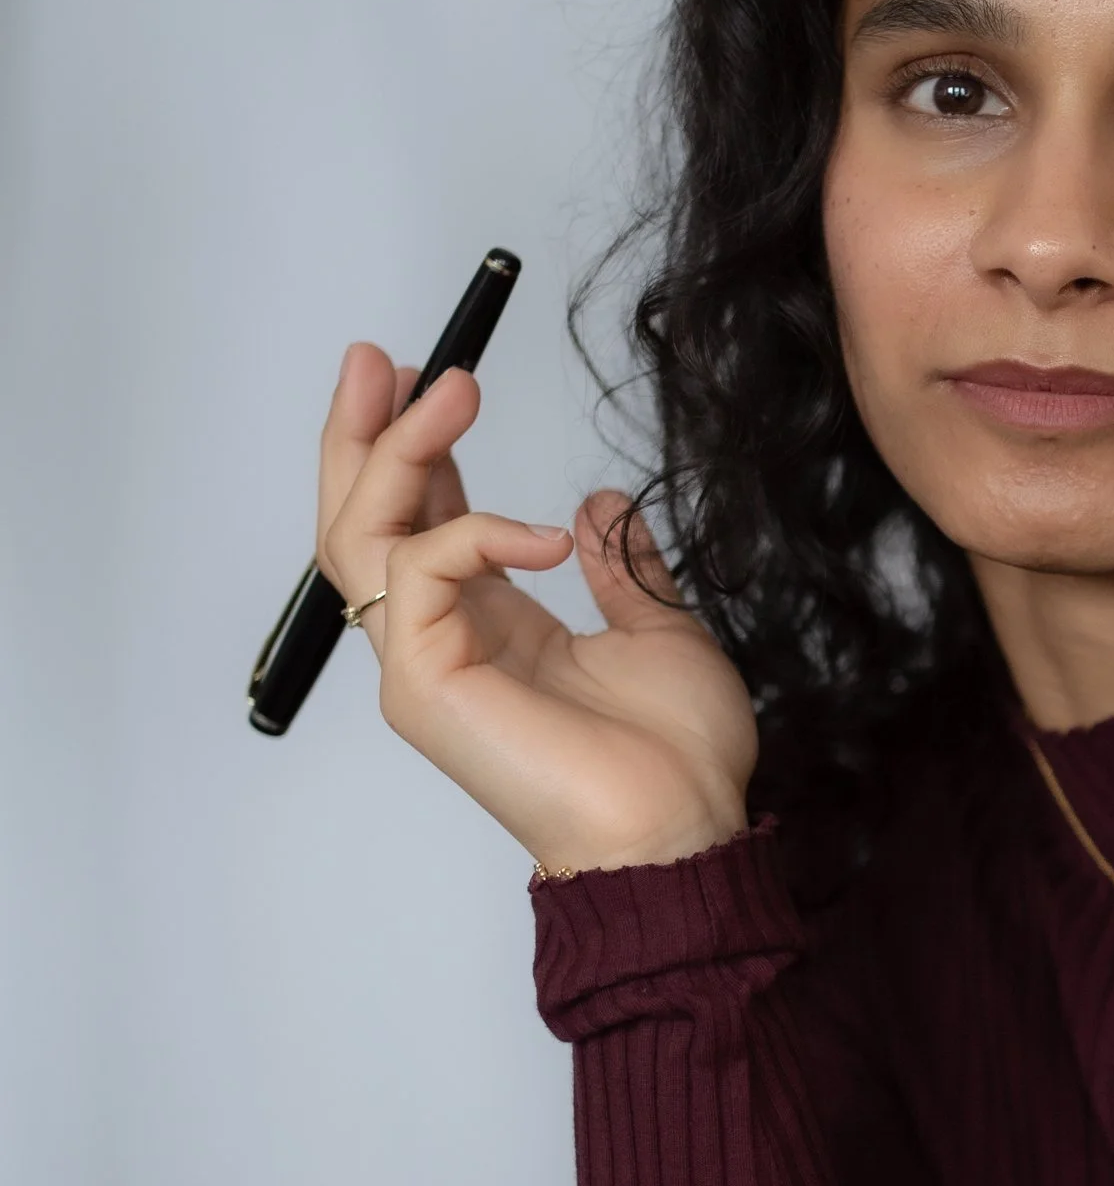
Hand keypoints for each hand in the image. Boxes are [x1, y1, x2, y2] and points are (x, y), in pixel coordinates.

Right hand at [317, 343, 757, 874]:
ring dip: (397, 449)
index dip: (418, 448)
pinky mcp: (423, 685)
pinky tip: (544, 535)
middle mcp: (438, 642)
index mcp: (487, 628)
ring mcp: (421, 665)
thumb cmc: (674, 757)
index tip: (432, 378)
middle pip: (361, 520)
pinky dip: (474, 529)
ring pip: (364, 535)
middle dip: (364, 430)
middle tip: (381, 355)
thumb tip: (596, 507)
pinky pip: (421, 571)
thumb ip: (618, 568)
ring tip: (447, 386)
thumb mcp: (658, 631)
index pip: (422, 521)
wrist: (681, 830)